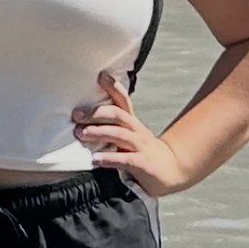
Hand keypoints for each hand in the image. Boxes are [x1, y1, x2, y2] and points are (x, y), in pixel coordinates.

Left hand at [72, 72, 184, 196]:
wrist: (171, 170)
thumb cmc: (144, 152)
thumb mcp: (130, 135)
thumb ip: (112, 127)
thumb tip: (83, 121)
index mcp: (132, 122)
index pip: (123, 100)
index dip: (113, 87)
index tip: (101, 76)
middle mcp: (136, 131)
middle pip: (118, 115)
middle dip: (96, 113)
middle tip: (77, 115)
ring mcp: (141, 146)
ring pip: (119, 135)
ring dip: (99, 132)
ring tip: (82, 133)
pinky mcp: (142, 164)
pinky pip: (125, 160)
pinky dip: (109, 158)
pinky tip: (96, 159)